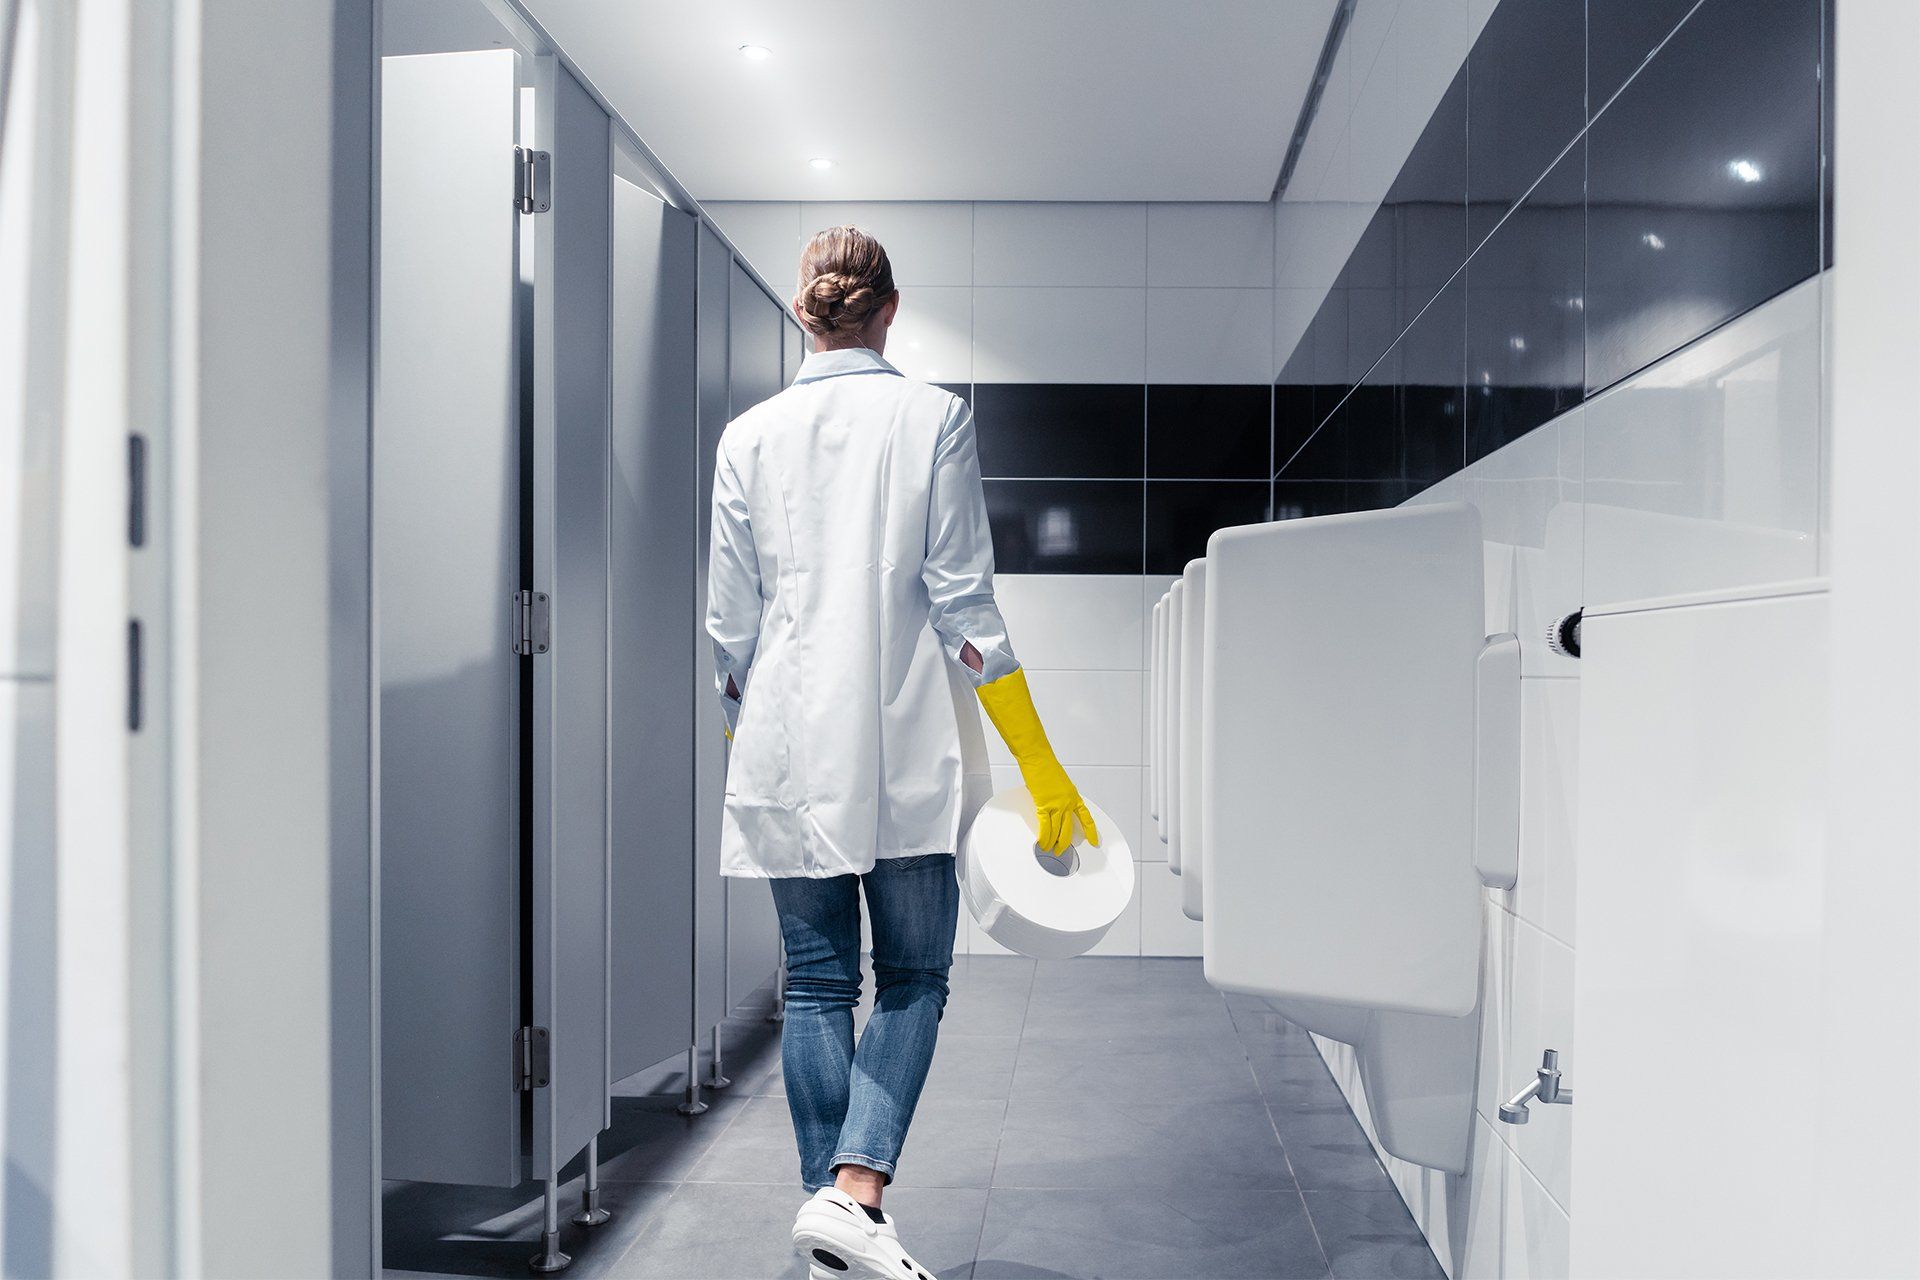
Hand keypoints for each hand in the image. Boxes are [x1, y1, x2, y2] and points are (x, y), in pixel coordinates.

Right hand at [974, 667, 1100, 853]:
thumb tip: (1051, 807)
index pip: (1086, 817)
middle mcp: (1067, 802)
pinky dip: (1043, 837)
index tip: (1094, 841)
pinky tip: (1041, 843)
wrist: (1038, 758)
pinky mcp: (1043, 805)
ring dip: (1052, 843)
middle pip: (1069, 829)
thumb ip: (1058, 796)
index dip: (1091, 831)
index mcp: (1074, 796)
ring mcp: (1056, 804)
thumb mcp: (1059, 783)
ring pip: (1057, 831)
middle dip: (1065, 843)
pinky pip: (1045, 826)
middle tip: (1062, 851)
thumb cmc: (1046, 766)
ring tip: (1049, 850)